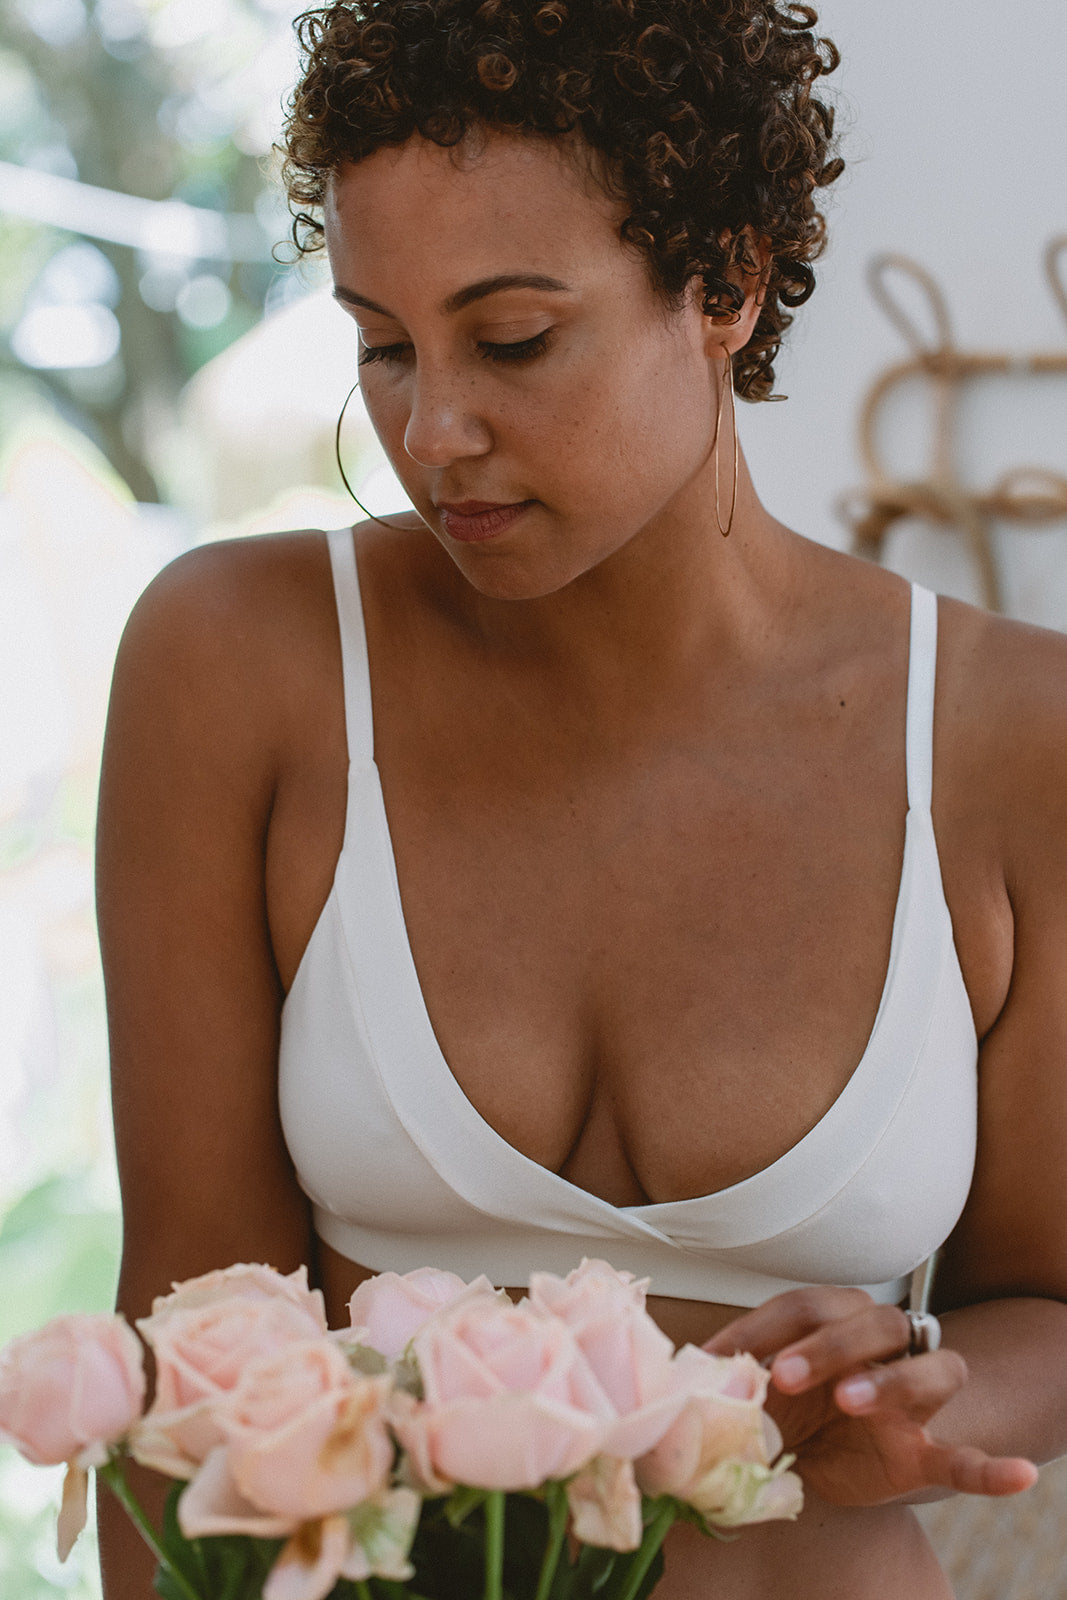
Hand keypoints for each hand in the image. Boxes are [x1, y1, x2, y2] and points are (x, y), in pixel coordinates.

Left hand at [703, 1287, 1037, 1506]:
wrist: (826, 1450)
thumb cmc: (788, 1404)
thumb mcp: (751, 1385)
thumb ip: (726, 1374)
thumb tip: (677, 1370)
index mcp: (833, 1318)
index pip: (804, 1304)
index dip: (764, 1326)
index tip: (720, 1357)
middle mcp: (881, 1346)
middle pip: (872, 1322)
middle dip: (828, 1344)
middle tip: (784, 1374)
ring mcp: (909, 1399)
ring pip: (930, 1370)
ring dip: (892, 1382)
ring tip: (851, 1402)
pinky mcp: (924, 1451)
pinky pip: (967, 1456)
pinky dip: (993, 1468)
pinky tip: (1018, 1476)